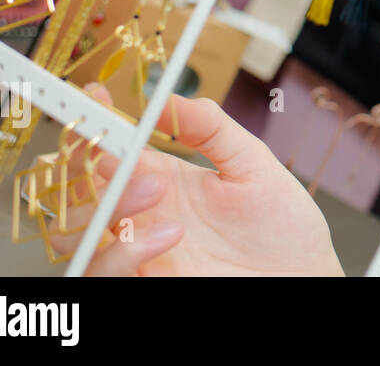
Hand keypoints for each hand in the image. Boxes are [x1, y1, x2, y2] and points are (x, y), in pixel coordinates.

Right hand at [47, 82, 344, 275]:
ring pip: (75, 233)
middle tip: (118, 151)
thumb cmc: (284, 228)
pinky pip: (101, 273)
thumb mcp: (253, 166)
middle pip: (79, 190)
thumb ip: (213, 129)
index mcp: (162, 182)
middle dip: (84, 165)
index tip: (93, 96)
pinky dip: (122, 252)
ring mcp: (140, 254)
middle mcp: (142, 218)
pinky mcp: (145, 284)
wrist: (304, 277)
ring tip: (156, 190)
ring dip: (102, 207)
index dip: (93, 122)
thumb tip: (170, 98)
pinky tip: (170, 234)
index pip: (110, 149)